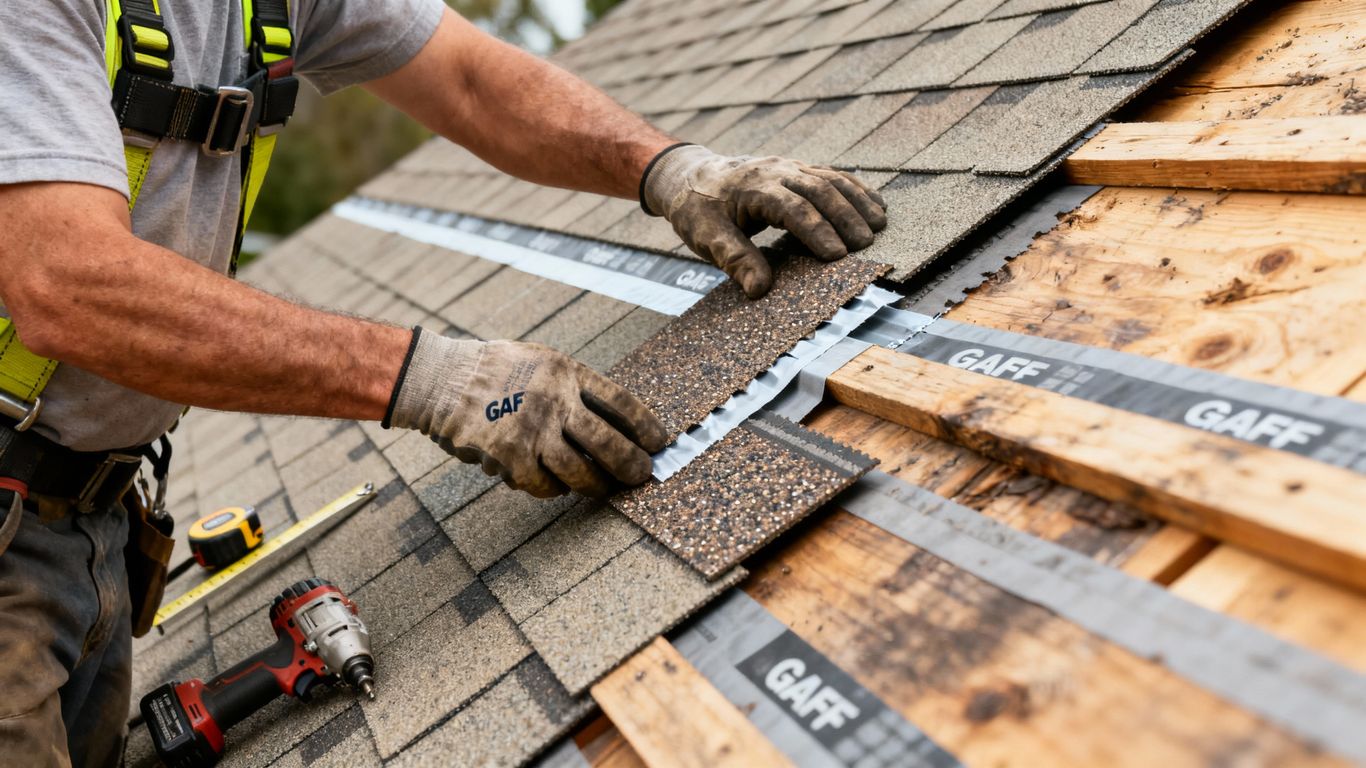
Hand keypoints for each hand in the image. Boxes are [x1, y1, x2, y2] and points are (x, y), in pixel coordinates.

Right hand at [387, 330, 668, 497]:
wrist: (440, 379)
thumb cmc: (496, 371)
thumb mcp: (542, 362)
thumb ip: (574, 386)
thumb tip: (615, 422)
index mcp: (566, 371)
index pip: (621, 403)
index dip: (646, 427)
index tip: (660, 443)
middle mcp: (554, 400)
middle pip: (609, 443)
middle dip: (632, 466)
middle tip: (641, 475)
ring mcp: (532, 430)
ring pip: (580, 473)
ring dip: (596, 486)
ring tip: (603, 488)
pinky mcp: (510, 456)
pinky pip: (545, 485)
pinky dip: (552, 488)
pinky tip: (554, 484)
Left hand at [641, 145, 886, 298]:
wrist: (690, 175)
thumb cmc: (698, 209)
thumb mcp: (705, 236)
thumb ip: (734, 259)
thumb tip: (759, 290)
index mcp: (753, 187)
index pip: (791, 207)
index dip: (816, 230)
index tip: (836, 255)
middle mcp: (776, 171)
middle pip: (819, 189)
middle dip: (845, 216)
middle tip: (866, 245)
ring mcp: (789, 167)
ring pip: (830, 178)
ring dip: (857, 201)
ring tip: (879, 225)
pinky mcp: (797, 169)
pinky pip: (831, 174)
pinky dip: (856, 189)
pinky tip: (876, 204)